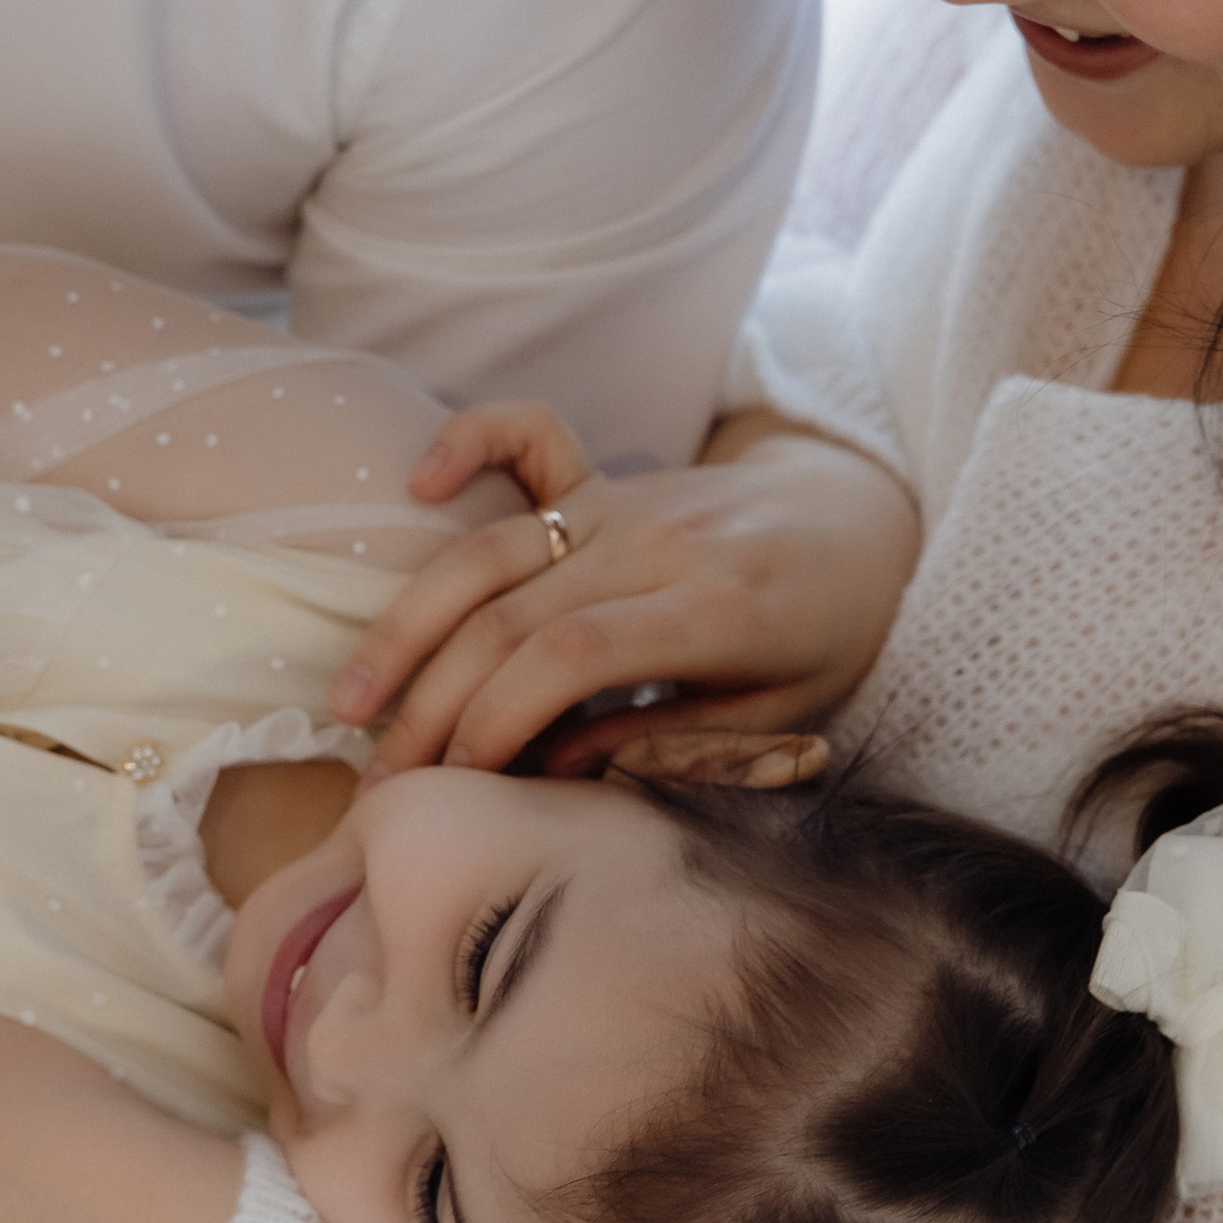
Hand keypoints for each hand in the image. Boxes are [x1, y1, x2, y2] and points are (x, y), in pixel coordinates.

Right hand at [329, 400, 922, 775]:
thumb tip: (554, 774)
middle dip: (432, 706)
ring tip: (353, 701)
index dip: (495, 720)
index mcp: (714, 610)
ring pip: (490, 551)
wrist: (869, 519)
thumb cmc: (830, 633)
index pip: (569, 656)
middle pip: (511, 616)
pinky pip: (526, 435)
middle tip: (380, 783)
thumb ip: (673, 742)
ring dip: (409, 624)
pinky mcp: (605, 481)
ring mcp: (624, 502)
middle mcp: (657, 544)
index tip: (454, 786)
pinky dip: (467, 440)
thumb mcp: (782, 714)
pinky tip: (418, 483)